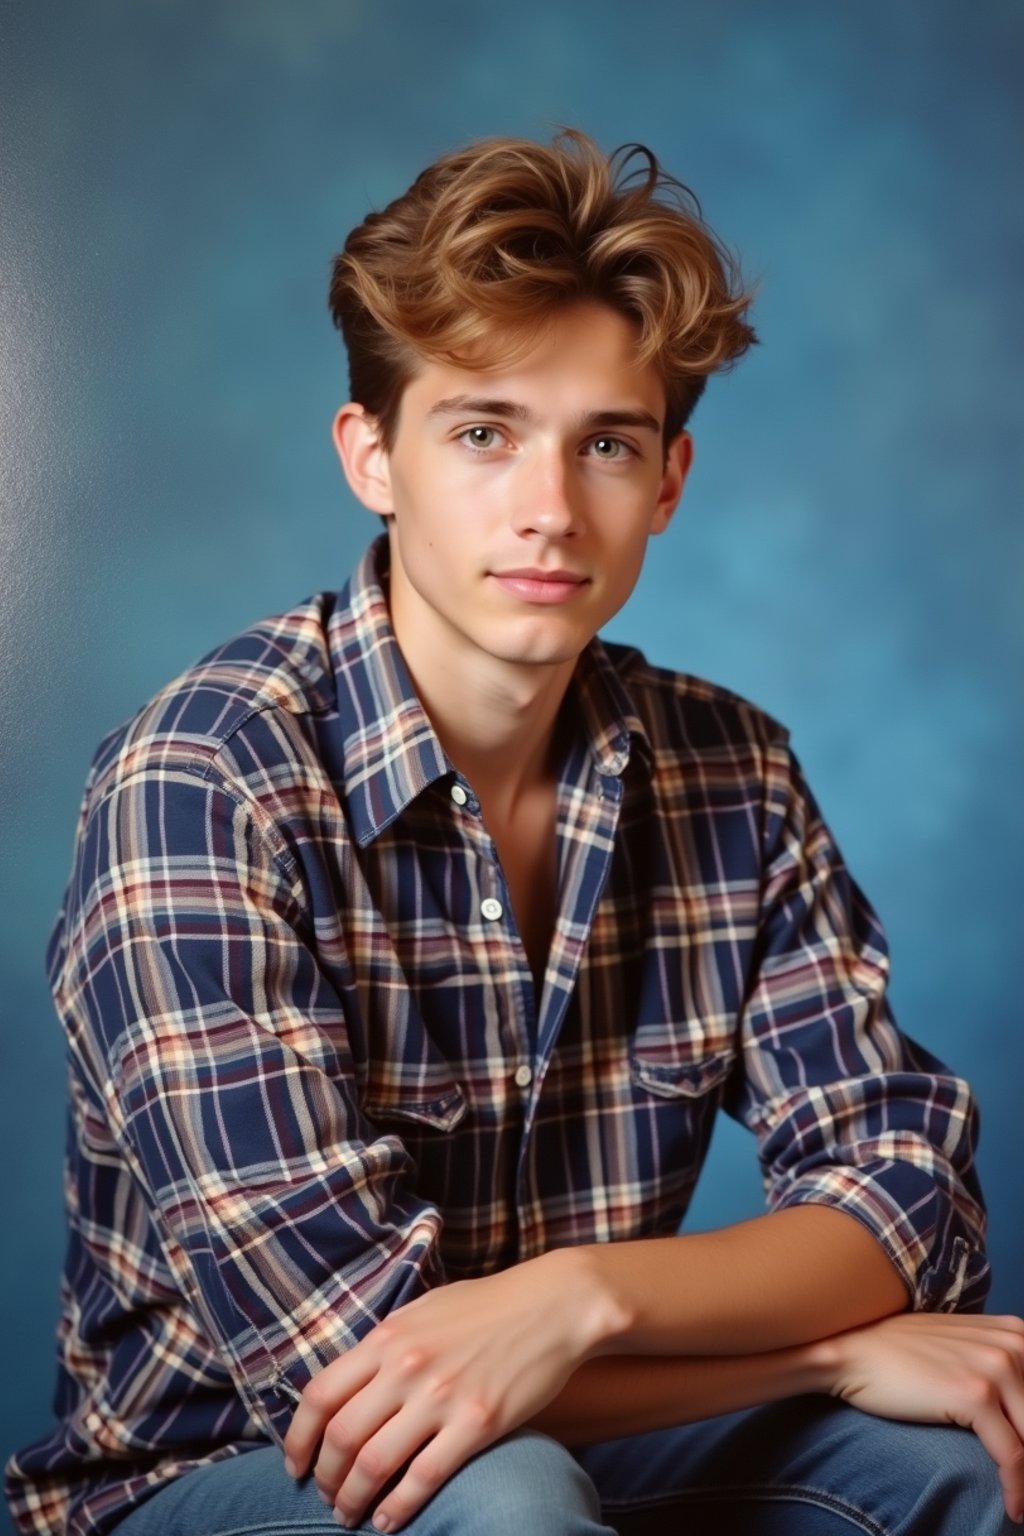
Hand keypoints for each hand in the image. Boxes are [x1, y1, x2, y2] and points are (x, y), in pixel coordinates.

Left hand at [283, 1249, 610, 1532]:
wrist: (552, 1305)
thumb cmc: (487, 1306)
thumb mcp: (423, 1311)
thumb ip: (385, 1346)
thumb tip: (350, 1384)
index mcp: (388, 1337)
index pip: (321, 1394)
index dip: (298, 1438)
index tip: (295, 1464)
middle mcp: (407, 1367)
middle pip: (342, 1436)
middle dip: (325, 1477)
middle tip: (327, 1495)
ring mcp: (442, 1397)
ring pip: (374, 1463)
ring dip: (353, 1499)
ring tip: (350, 1515)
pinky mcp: (478, 1423)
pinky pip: (424, 1478)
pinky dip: (398, 1508)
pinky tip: (389, 1521)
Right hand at [822, 1311, 1023, 1522]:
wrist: (855, 1353)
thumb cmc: (902, 1356)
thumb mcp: (964, 1348)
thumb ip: (1000, 1368)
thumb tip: (1019, 1415)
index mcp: (1016, 1333)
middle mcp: (1013, 1345)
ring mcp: (995, 1367)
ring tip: (1022, 1503)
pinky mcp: (975, 1395)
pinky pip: (1013, 1457)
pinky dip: (1017, 1490)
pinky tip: (1014, 1509)